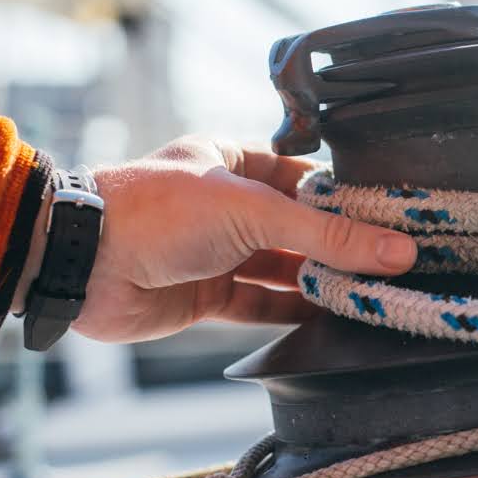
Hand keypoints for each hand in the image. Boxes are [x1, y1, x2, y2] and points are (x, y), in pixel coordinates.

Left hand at [28, 136, 417, 342]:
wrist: (81, 264)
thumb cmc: (155, 211)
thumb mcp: (253, 210)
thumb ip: (327, 234)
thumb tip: (396, 250)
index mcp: (233, 158)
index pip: (307, 177)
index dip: (349, 197)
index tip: (396, 219)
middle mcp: (227, 203)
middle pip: (299, 226)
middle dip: (342, 246)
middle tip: (396, 263)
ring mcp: (216, 250)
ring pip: (283, 268)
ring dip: (321, 281)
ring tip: (373, 293)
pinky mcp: (206, 295)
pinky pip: (260, 304)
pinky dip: (292, 313)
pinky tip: (330, 319)